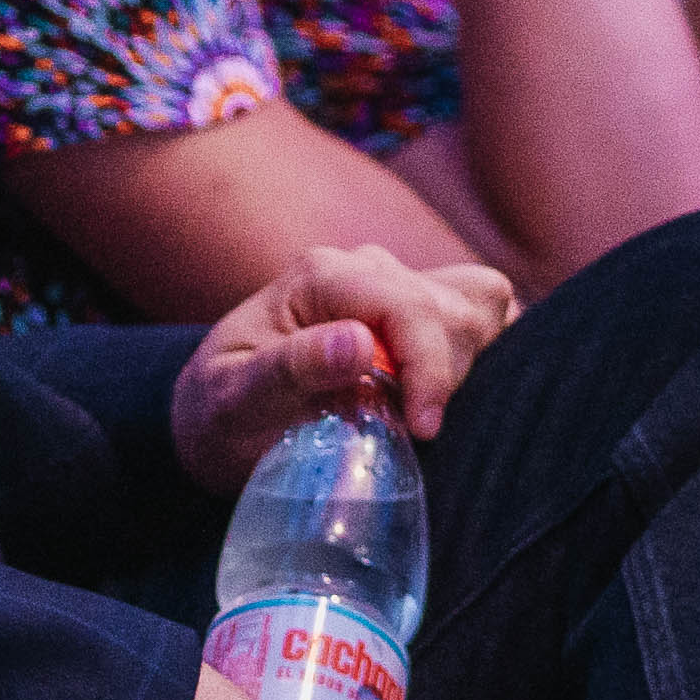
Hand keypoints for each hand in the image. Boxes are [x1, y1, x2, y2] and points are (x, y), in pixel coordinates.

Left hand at [176, 244, 518, 479]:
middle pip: (453, 304)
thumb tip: (359, 344)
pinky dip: (485, 349)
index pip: (407, 305)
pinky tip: (449, 394)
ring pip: (480, 301)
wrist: (214, 417)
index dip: (428, 367)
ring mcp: (394, 284)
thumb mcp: (234, 399)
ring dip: (472, 360)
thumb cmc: (220, 413)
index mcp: (321, 277)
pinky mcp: (415, 309)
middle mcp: (364, 267)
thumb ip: (291, 368)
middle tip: (414, 432)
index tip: (423, 429)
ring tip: (425, 412)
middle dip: (448, 373)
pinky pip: (480, 310)